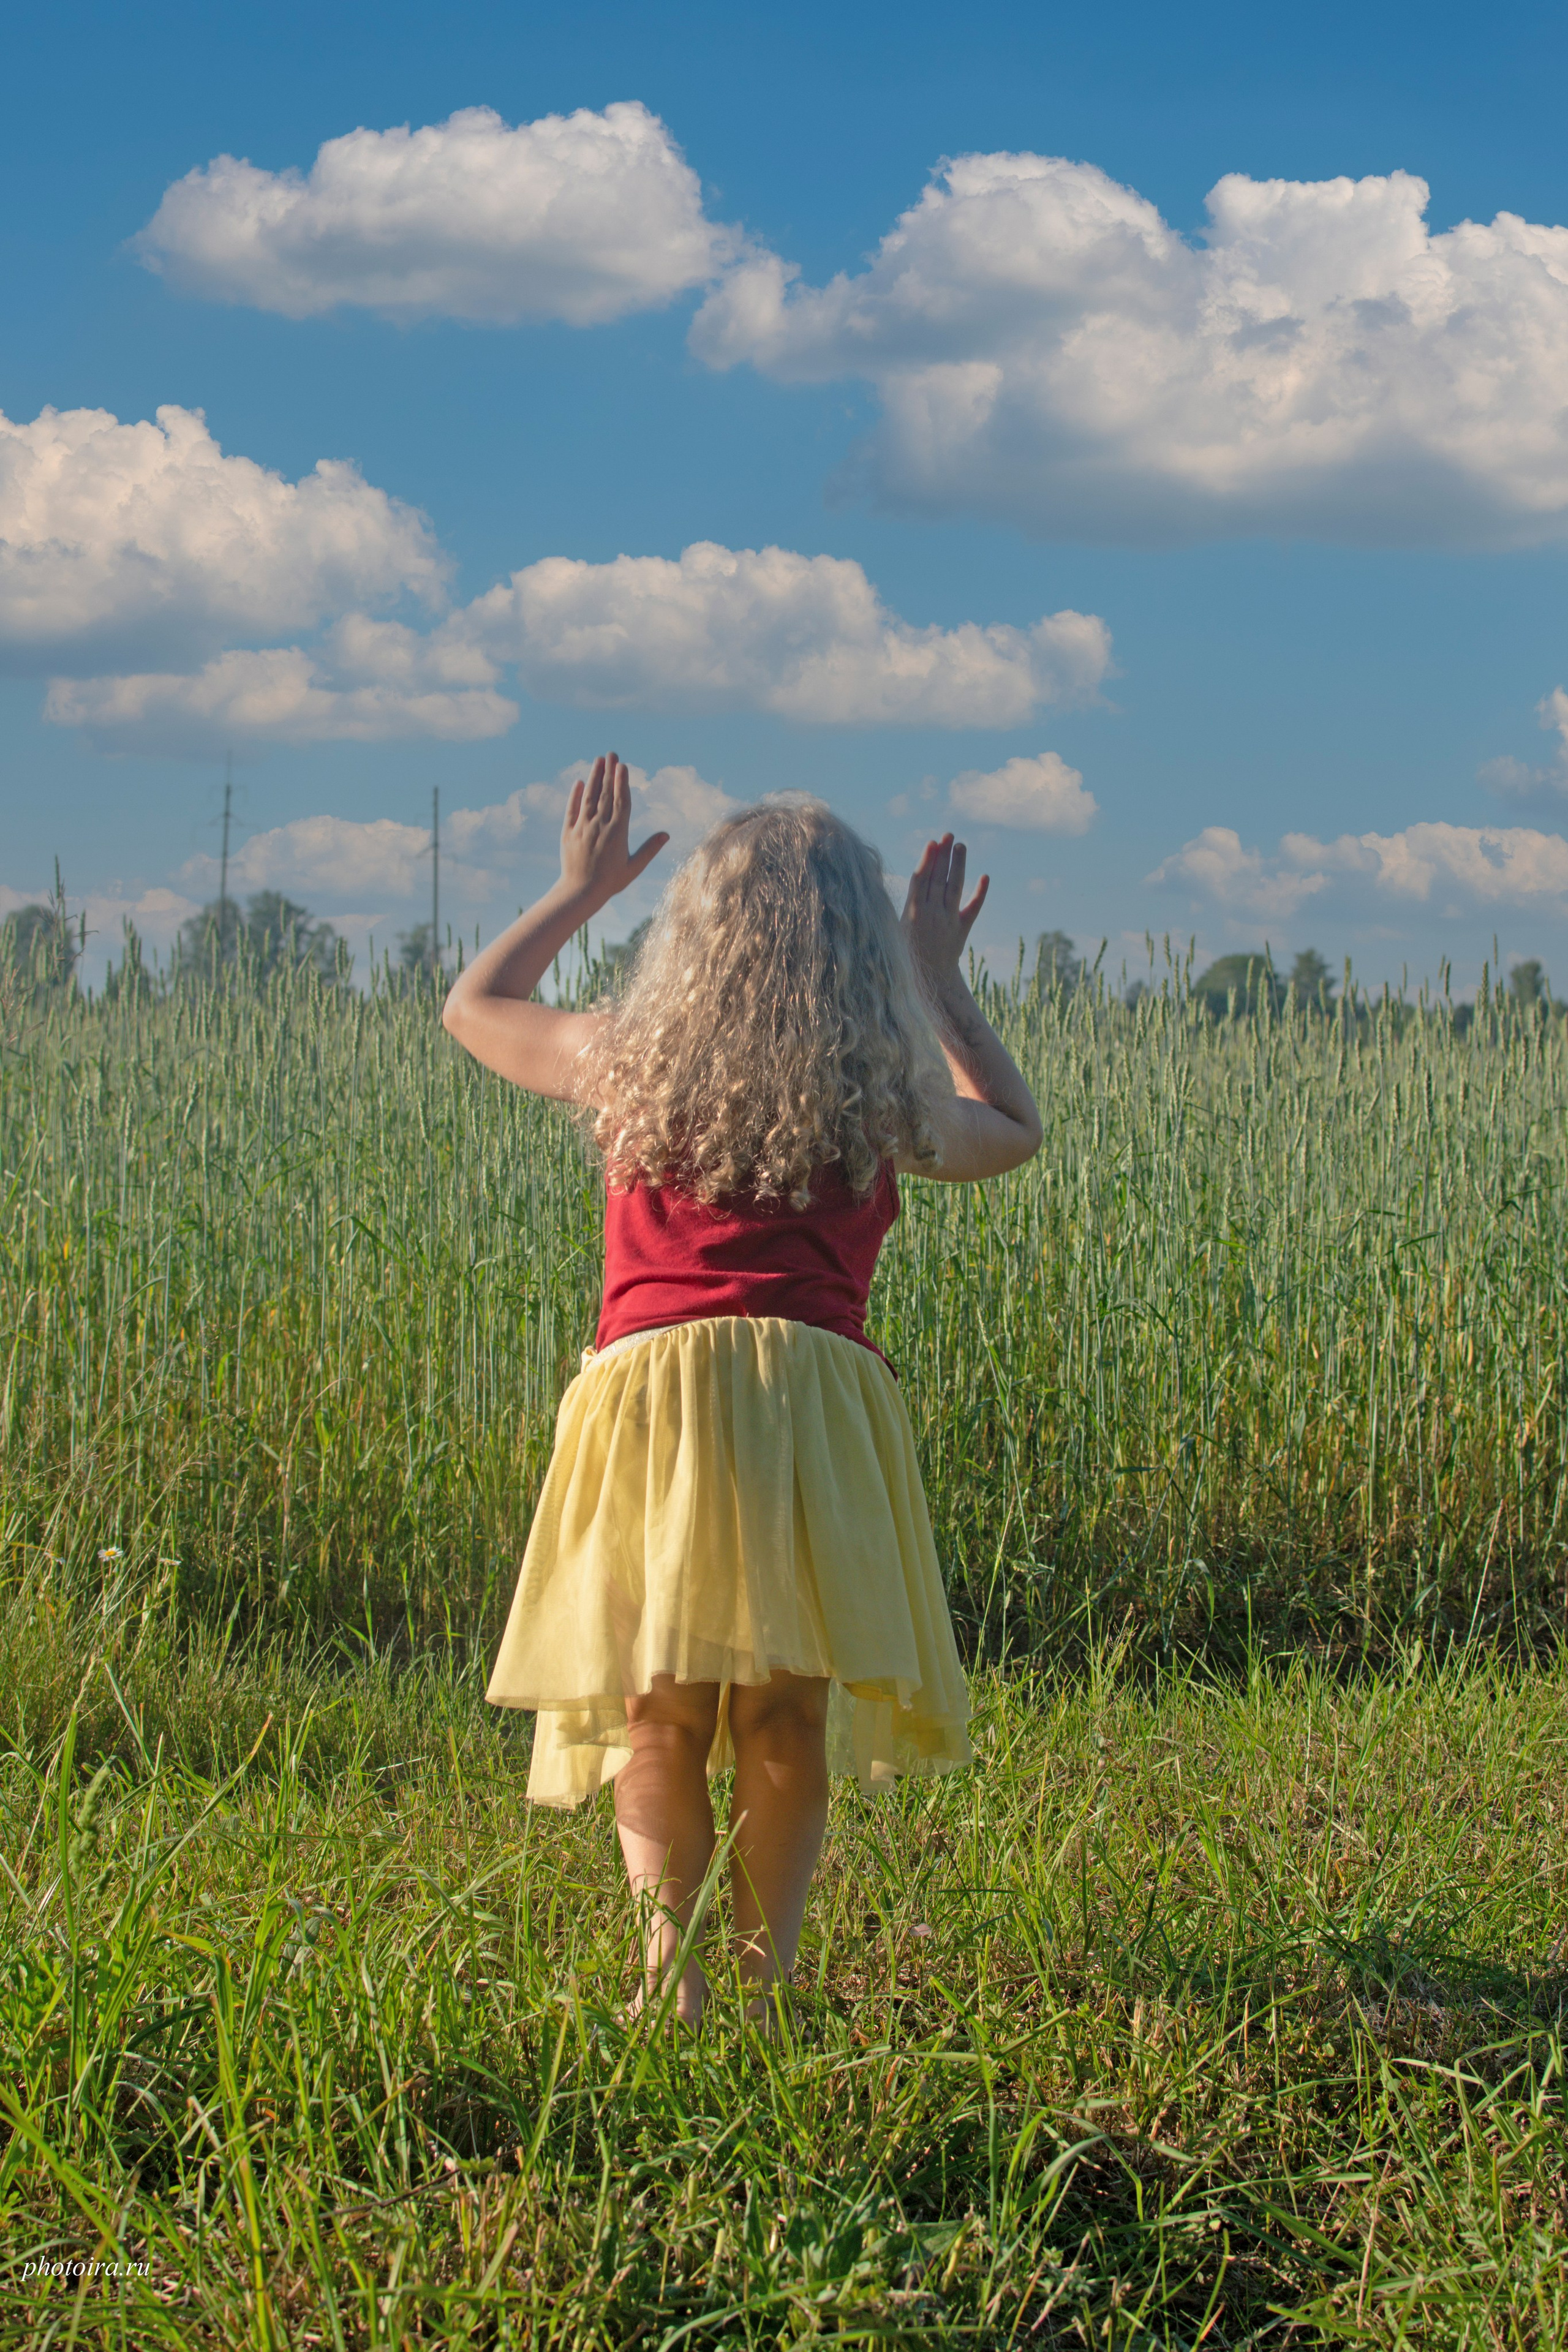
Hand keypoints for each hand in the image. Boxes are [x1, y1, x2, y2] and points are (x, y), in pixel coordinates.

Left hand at [558, 752, 668, 910]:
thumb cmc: (610, 882)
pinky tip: (580, 783)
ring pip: (589, 797)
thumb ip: (649, 849)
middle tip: (612, 753)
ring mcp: (582, 827)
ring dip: (594, 777)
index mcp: (617, 833)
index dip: (622, 782)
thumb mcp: (633, 867)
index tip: (623, 766)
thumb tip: (666, 834)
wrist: (580, 892)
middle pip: (606, 794)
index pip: (621, 801)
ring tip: (598, 760)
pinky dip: (576, 796)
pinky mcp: (568, 832)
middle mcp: (599, 826)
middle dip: (609, 772)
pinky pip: (572, 810)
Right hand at [902, 833, 987, 992]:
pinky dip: (980, 893)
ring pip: (955, 888)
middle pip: (939, 879)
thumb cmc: (904, 955)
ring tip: (960, 845)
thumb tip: (898, 884)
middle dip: (944, 856)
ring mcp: (948, 921)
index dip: (927, 860)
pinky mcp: (962, 930)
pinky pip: (973, 909)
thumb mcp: (893, 932)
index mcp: (912, 914)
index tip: (932, 843)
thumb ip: (901, 907)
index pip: (921, 881)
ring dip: (958, 865)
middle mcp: (932, 915)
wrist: (926, 981)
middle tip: (949, 835)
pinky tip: (985, 876)